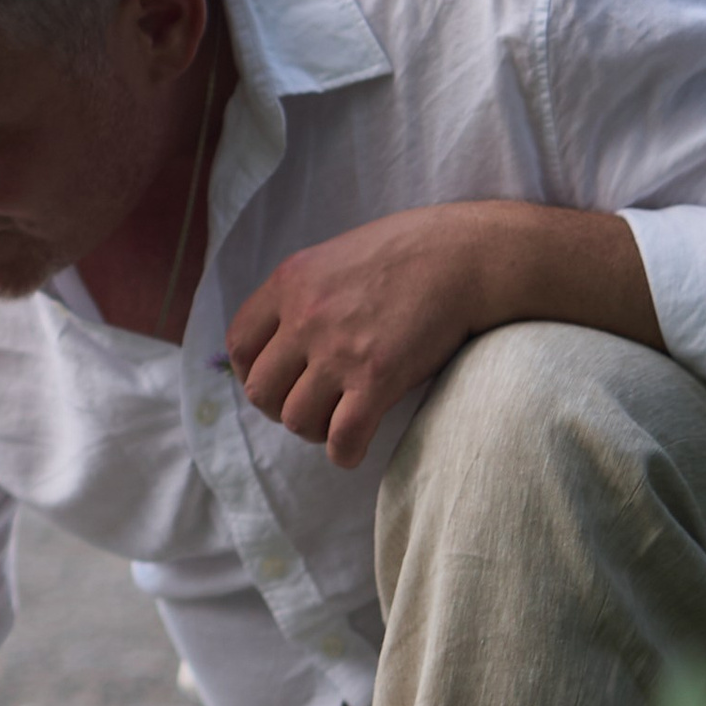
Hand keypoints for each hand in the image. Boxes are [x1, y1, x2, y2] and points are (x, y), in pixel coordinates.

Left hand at [230, 201, 661, 472]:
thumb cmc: (410, 253)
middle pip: (260, 391)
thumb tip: (283, 338)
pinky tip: (355, 447)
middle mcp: (305, 317)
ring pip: (296, 420)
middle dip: (281, 408)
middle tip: (311, 405)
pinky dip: (344, 452)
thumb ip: (304, 294)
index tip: (279, 381)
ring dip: (314, 431)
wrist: (466, 256)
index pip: (238, 345)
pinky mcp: (377, 379)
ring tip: (337, 421)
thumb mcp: (336, 257)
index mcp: (290, 283)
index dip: (253, 373)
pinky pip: (341, 438)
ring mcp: (339, 350)